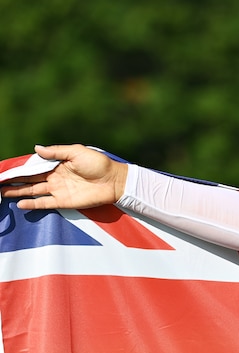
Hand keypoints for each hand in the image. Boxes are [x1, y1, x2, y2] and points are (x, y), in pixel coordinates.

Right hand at [0, 144, 127, 209]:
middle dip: (13, 181)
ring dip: (18, 192)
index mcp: (56, 164)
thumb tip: (35, 148)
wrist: (115, 180)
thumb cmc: (98, 163)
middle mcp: (54, 177)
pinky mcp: (64, 201)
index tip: (4, 171)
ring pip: (33, 191)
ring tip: (2, 192)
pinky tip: (20, 203)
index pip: (33, 167)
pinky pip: (45, 203)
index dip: (18, 168)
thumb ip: (56, 151)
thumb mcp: (77, 152)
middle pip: (29, 180)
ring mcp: (58, 190)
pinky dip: (33, 204)